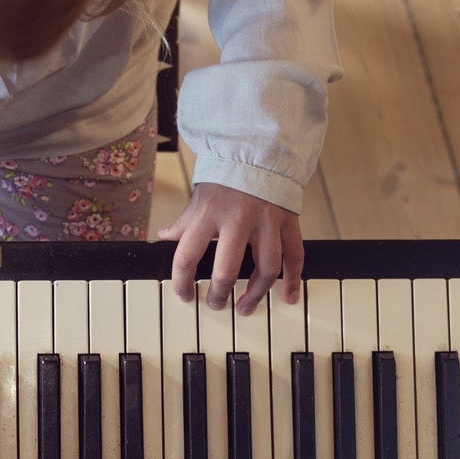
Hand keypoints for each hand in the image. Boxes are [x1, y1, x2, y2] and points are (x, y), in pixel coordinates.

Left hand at [155, 184, 302, 313]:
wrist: (258, 152)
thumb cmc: (225, 180)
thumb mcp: (199, 199)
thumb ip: (184, 223)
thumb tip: (164, 238)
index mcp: (208, 214)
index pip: (187, 256)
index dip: (182, 282)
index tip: (184, 294)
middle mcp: (237, 219)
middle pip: (227, 269)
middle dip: (219, 293)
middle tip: (216, 304)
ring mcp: (266, 221)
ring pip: (266, 268)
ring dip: (255, 293)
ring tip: (246, 306)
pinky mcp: (288, 221)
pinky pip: (295, 255)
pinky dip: (293, 279)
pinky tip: (288, 297)